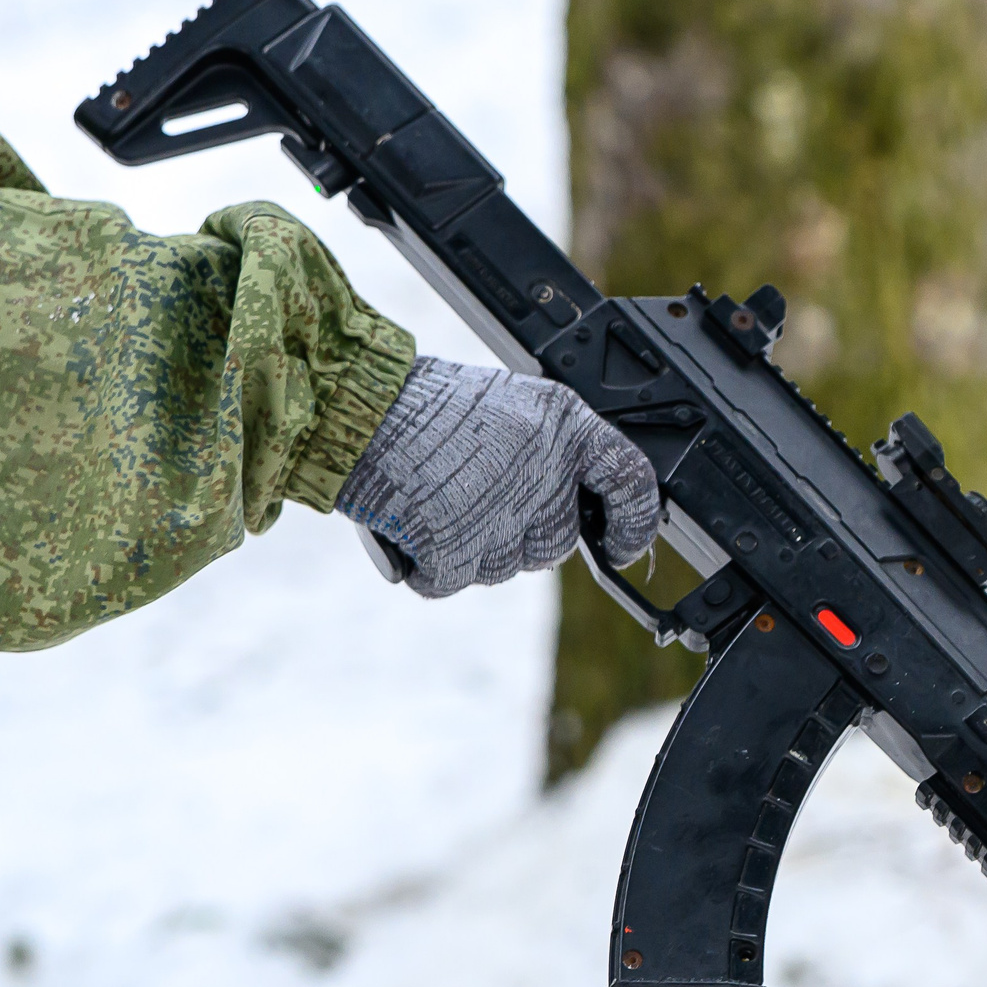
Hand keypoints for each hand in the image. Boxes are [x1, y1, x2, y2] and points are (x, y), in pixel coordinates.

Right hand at [335, 356, 659, 598]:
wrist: (352, 406)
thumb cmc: (421, 406)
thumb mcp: (507, 408)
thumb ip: (547, 454)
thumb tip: (567, 508)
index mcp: (564, 423)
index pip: (631, 480)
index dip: (635, 523)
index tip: (621, 545)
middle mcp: (543, 468)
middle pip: (556, 541)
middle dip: (520, 535)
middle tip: (472, 498)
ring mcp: (501, 512)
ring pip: (503, 566)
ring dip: (470, 549)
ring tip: (433, 498)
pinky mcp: (455, 545)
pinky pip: (451, 581)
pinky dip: (427, 566)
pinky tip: (409, 524)